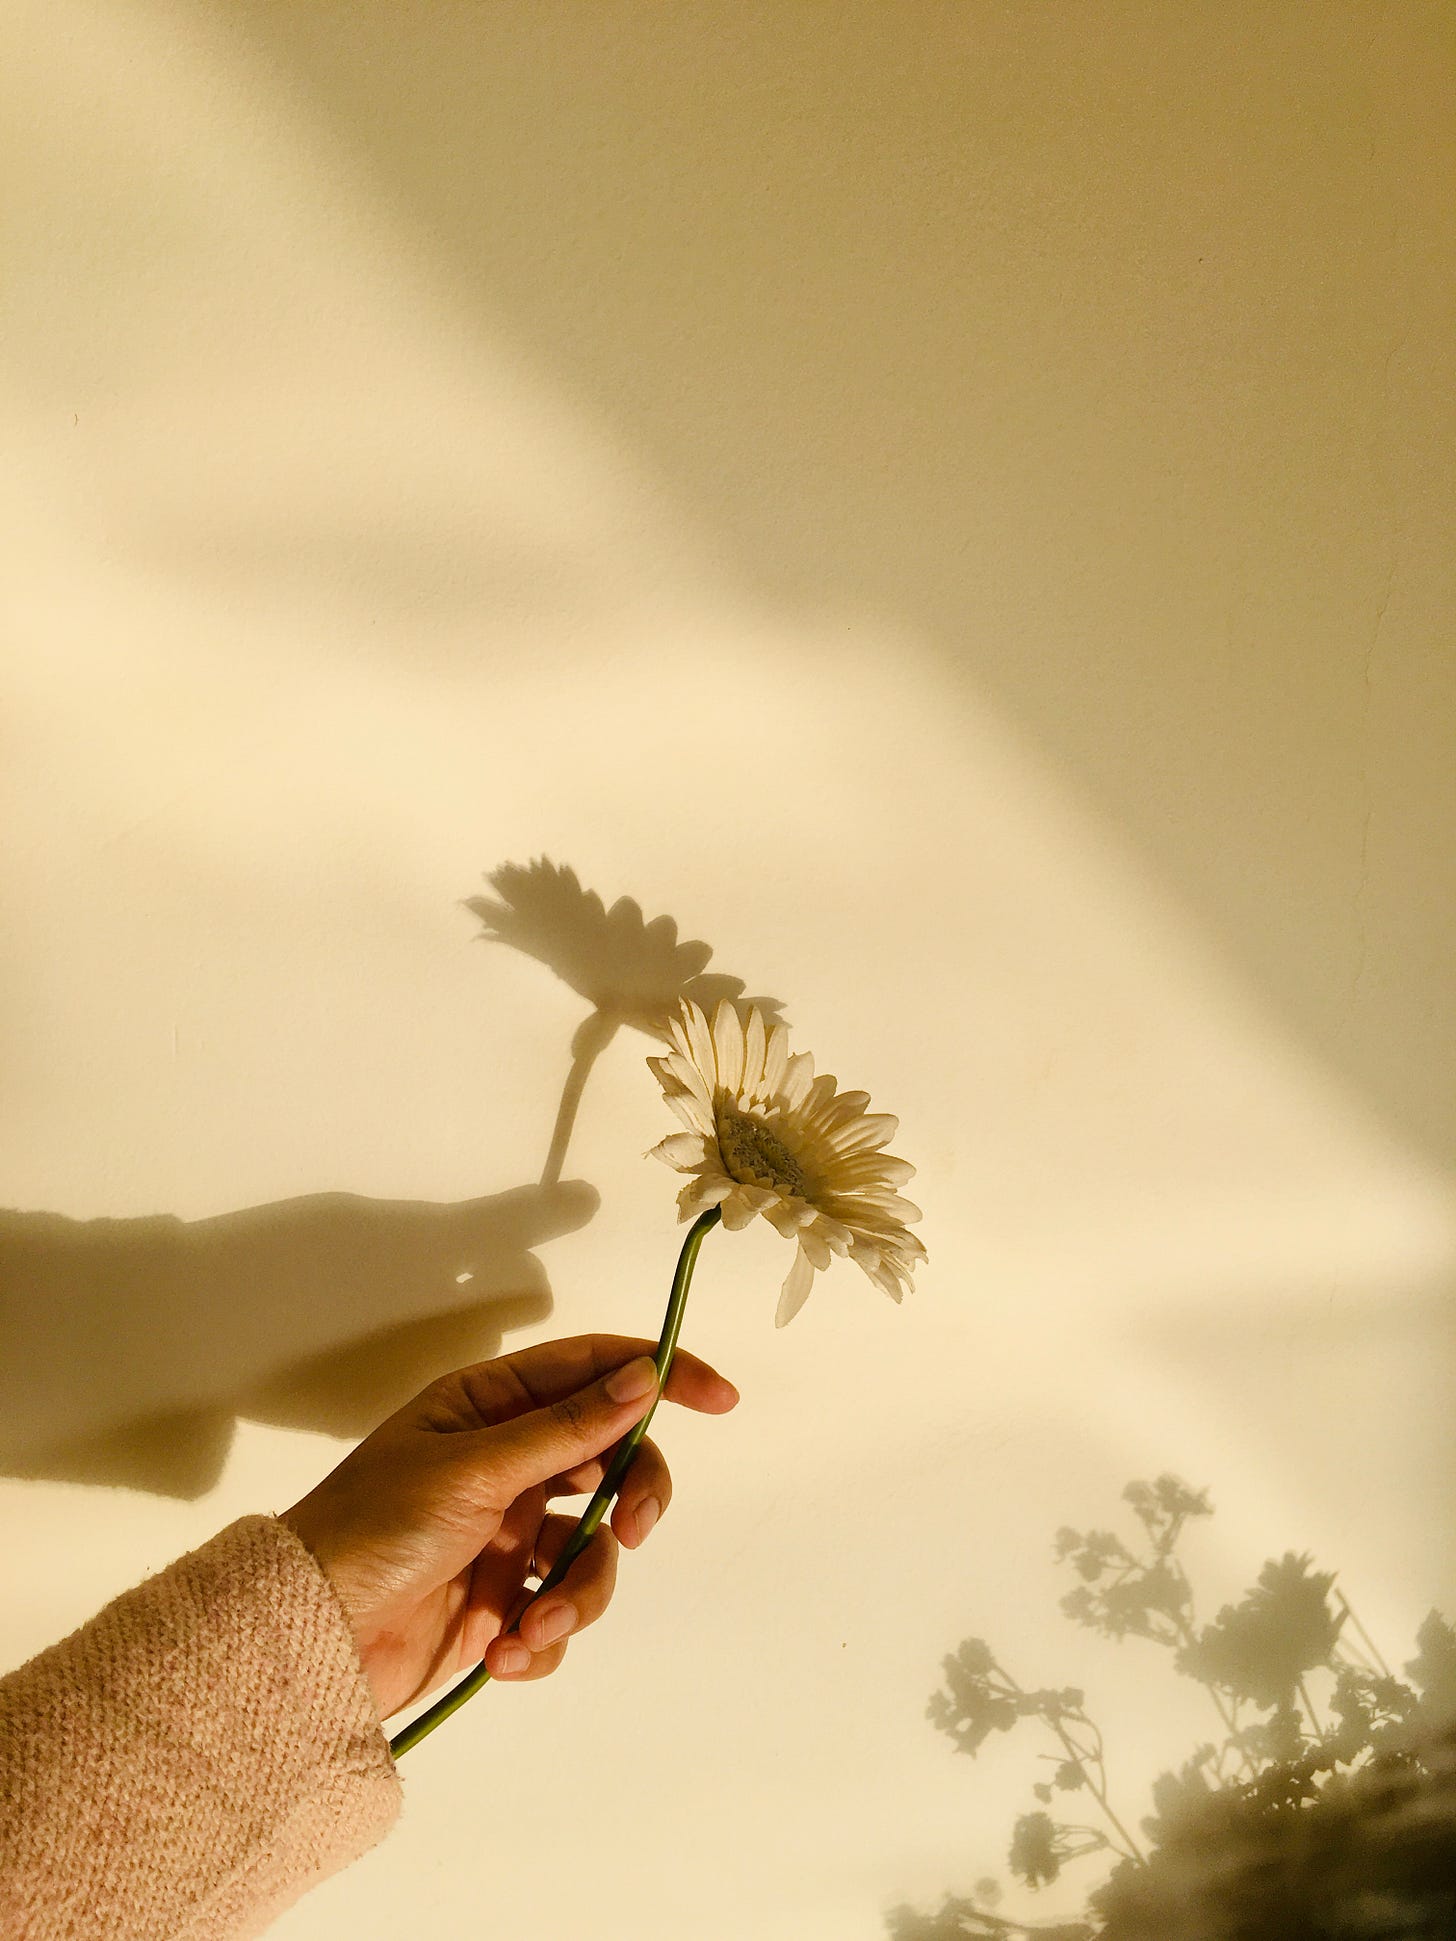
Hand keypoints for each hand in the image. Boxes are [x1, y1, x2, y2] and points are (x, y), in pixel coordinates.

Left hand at [279, 1334, 738, 1721]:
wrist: (308, 1644)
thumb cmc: (373, 1531)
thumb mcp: (473, 1471)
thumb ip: (565, 1429)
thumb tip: (642, 1376)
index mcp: (489, 1407)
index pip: (592, 1371)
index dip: (660, 1375)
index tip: (720, 1399)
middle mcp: (505, 1462)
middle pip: (612, 1463)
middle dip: (631, 1499)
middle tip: (633, 1532)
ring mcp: (507, 1533)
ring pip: (593, 1548)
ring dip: (577, 1591)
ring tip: (532, 1625)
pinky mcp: (503, 1601)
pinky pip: (560, 1609)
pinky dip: (543, 1635)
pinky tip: (502, 1654)